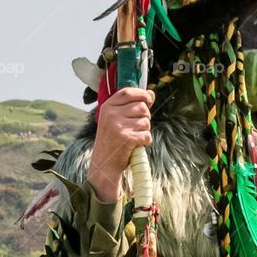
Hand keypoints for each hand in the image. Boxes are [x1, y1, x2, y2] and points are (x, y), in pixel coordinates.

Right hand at [87, 87, 153, 203]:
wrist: (104, 164)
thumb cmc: (112, 141)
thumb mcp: (115, 119)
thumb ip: (132, 106)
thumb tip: (152, 94)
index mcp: (107, 107)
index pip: (128, 92)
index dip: (142, 94)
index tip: (148, 100)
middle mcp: (111, 114)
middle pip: (142, 107)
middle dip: (144, 117)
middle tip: (135, 128)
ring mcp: (118, 126)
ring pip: (146, 122)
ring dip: (145, 131)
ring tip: (133, 137)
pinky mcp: (127, 138)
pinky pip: (147, 135)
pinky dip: (145, 141)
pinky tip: (135, 145)